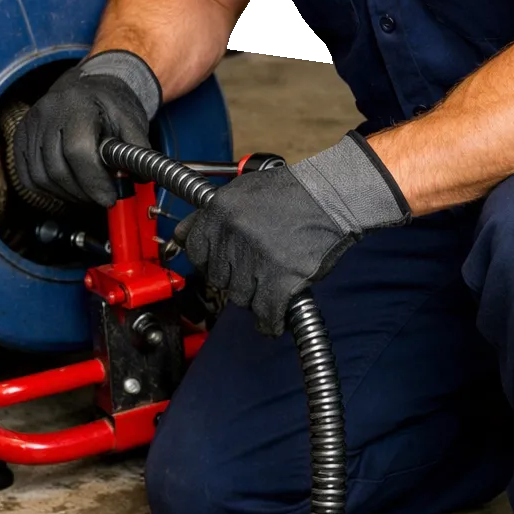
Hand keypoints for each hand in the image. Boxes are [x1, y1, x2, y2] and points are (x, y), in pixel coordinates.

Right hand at [12, 50, 160, 208]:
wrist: (88, 86)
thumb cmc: (109, 104)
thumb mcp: (131, 120)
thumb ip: (137, 149)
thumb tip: (140, 177)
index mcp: (76, 103)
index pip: (78, 151)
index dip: (94, 181)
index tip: (109, 197)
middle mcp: (47, 112)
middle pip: (57, 169)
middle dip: (83, 192)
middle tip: (101, 197)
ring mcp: (30, 125)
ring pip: (41, 177)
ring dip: (67, 194)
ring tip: (87, 191)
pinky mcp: (20, 138)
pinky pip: (28, 177)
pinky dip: (49, 190)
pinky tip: (68, 187)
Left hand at [172, 132, 409, 335]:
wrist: (333, 195)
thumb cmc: (291, 193)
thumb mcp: (242, 191)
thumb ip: (210, 216)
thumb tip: (180, 237)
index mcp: (220, 211)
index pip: (196, 252)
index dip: (212, 261)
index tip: (224, 264)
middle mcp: (233, 234)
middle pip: (219, 278)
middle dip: (236, 278)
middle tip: (257, 268)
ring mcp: (257, 258)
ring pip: (241, 297)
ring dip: (256, 296)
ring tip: (273, 280)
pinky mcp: (282, 278)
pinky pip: (266, 313)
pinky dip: (270, 321)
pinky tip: (275, 319)